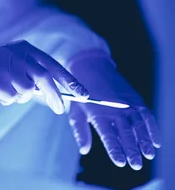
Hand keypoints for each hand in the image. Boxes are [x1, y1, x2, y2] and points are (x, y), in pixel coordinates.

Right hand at [0, 40, 89, 113]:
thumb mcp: (14, 68)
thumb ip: (33, 76)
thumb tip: (60, 95)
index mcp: (24, 48)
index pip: (52, 64)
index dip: (70, 80)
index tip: (84, 95)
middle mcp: (15, 52)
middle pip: (44, 77)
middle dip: (54, 96)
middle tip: (60, 110)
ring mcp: (3, 64)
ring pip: (26, 90)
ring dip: (19, 97)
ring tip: (4, 90)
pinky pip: (11, 97)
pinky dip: (5, 100)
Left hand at [67, 54, 160, 169]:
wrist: (91, 68)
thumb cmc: (82, 95)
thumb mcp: (76, 112)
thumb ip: (81, 131)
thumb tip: (84, 150)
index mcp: (98, 113)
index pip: (108, 135)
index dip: (115, 149)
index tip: (120, 162)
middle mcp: (114, 109)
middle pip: (125, 132)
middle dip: (132, 149)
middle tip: (136, 165)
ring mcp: (127, 104)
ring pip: (138, 125)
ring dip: (145, 141)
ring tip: (149, 155)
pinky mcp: (136, 100)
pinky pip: (147, 116)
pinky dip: (153, 129)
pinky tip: (157, 142)